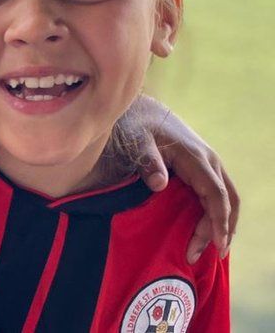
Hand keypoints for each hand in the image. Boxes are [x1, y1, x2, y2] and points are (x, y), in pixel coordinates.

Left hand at [132, 98, 237, 263]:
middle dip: (221, 229)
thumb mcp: (136, 140)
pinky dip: (215, 213)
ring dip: (221, 224)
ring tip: (208, 249)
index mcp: (197, 158)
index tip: (217, 245)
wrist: (140, 108)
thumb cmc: (136, 124)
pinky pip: (216, 193)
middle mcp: (209, 162)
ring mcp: (208, 163)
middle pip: (227, 200)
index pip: (216, 195)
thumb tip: (158, 184)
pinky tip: (205, 229)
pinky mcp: (201, 166)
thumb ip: (147, 160)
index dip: (218, 222)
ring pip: (226, 197)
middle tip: (204, 256)